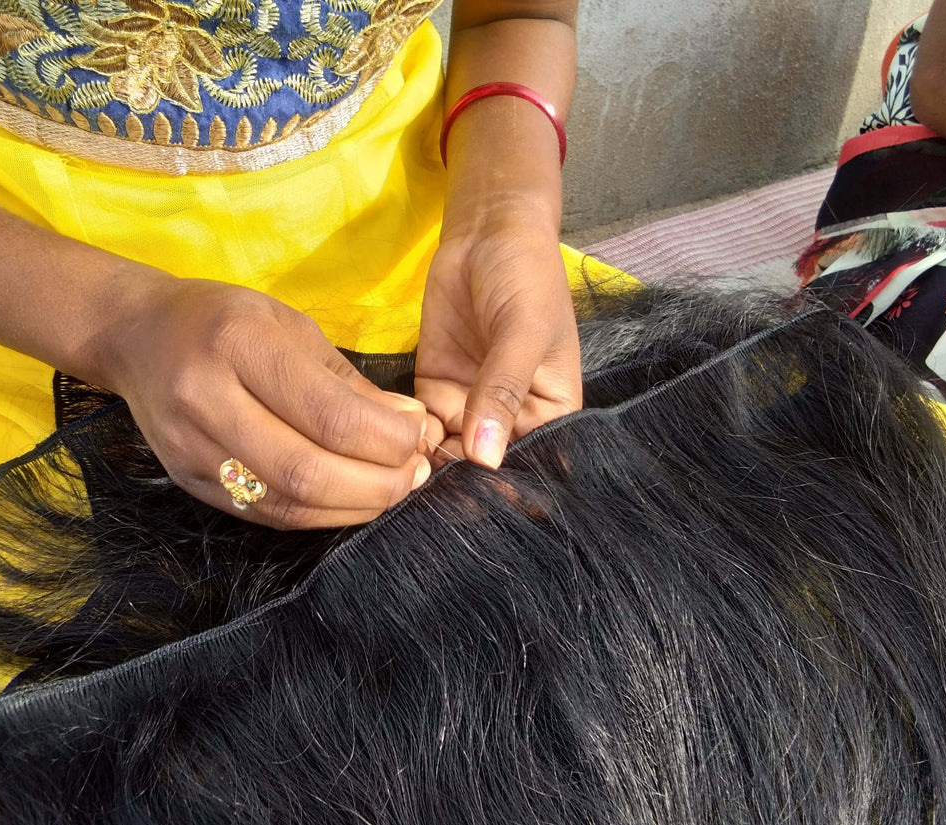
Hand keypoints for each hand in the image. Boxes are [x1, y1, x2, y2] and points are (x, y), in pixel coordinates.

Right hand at [101, 278, 430, 528]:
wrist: (135, 335)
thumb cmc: (224, 320)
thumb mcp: (290, 326)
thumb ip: (349, 381)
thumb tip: (411, 427)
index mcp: (237, 343)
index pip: (328, 414)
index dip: (388, 439)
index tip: (421, 436)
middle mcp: (205, 398)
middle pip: (307, 470)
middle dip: (377, 483)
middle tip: (415, 475)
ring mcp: (188, 449)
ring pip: (286, 503)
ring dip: (353, 506)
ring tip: (391, 489)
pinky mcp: (186, 483)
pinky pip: (264, 514)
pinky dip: (318, 514)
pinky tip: (350, 500)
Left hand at [415, 210, 581, 468]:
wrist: (486, 232)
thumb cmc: (526, 277)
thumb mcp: (523, 331)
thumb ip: (502, 391)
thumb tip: (485, 458)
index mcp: (552, 413)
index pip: (531, 464)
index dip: (504, 486)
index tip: (472, 500)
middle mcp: (512, 419)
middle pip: (486, 466)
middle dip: (459, 480)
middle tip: (427, 490)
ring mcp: (471, 406)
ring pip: (449, 453)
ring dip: (428, 463)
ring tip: (407, 469)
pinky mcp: (435, 389)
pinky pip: (420, 426)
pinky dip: (407, 436)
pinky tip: (394, 439)